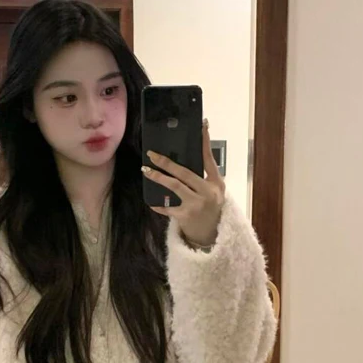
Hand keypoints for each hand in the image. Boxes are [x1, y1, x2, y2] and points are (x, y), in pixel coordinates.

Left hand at [142, 118, 224, 247]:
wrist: (211, 237)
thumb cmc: (211, 210)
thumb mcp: (214, 192)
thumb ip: (204, 178)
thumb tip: (184, 160)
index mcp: (216, 183)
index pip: (209, 159)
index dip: (204, 142)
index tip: (201, 126)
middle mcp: (208, 192)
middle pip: (185, 172)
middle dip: (167, 162)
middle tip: (152, 155)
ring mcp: (196, 204)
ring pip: (174, 186)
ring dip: (158, 177)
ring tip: (146, 171)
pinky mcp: (186, 216)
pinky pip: (167, 208)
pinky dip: (159, 205)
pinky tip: (152, 202)